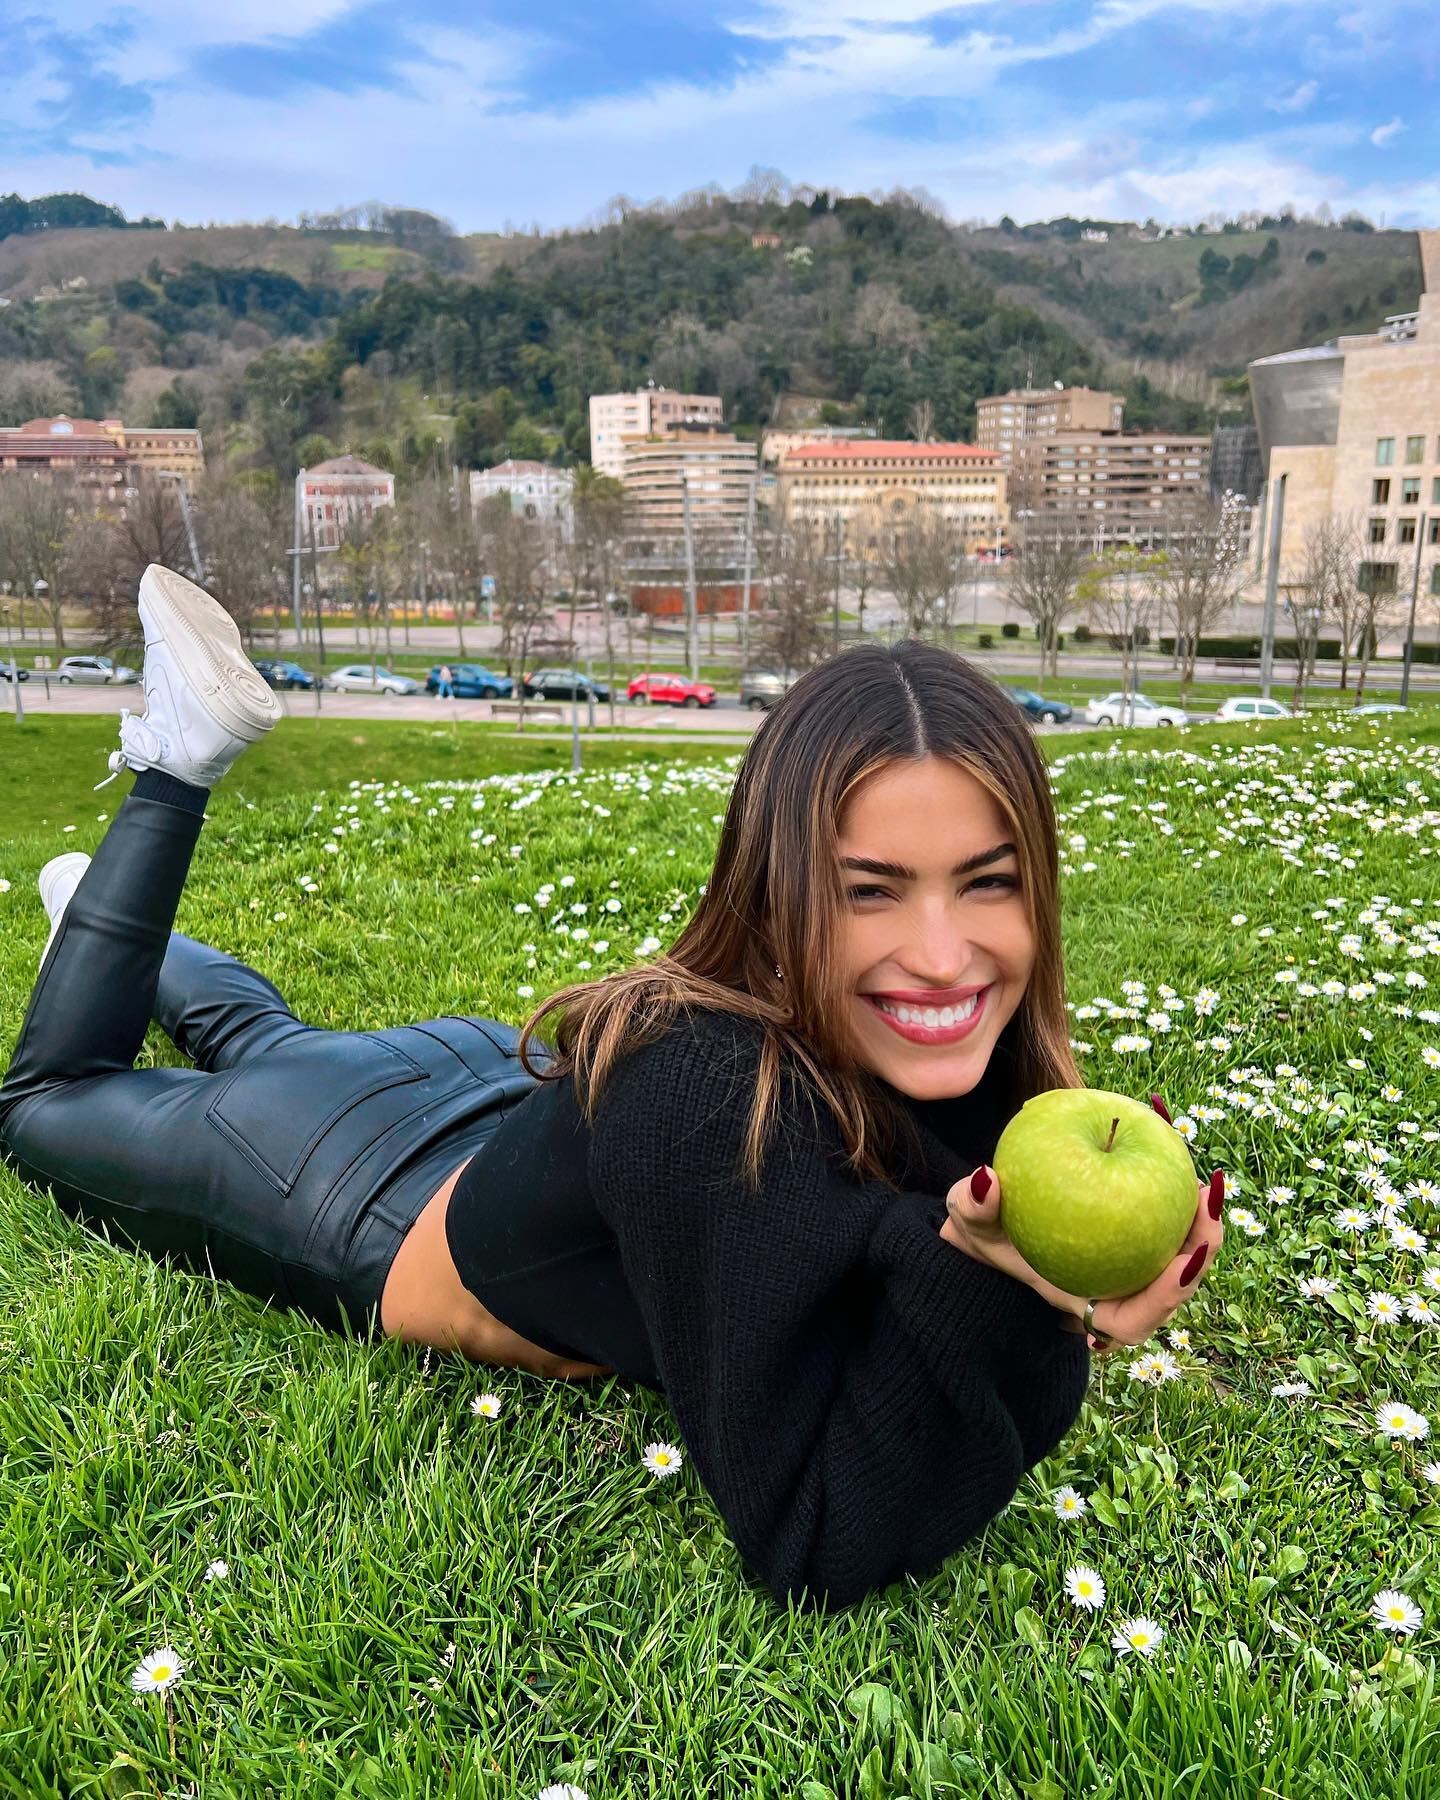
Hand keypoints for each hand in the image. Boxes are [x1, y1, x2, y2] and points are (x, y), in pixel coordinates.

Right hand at [940, 1160, 1225, 1354]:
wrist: (995, 1223)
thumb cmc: (983, 1229)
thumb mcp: (966, 1217)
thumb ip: (971, 1205)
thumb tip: (987, 1180)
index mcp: (1079, 1303)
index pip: (1130, 1320)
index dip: (1163, 1299)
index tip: (1181, 1262)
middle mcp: (1112, 1293)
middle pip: (1174, 1291)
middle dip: (1201, 1252)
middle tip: (1206, 1202)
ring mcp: (1129, 1268)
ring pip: (1180, 1259)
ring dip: (1200, 1227)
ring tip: (1207, 1183)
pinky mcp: (1138, 1240)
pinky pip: (1169, 1226)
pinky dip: (1180, 1198)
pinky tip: (1182, 1159)